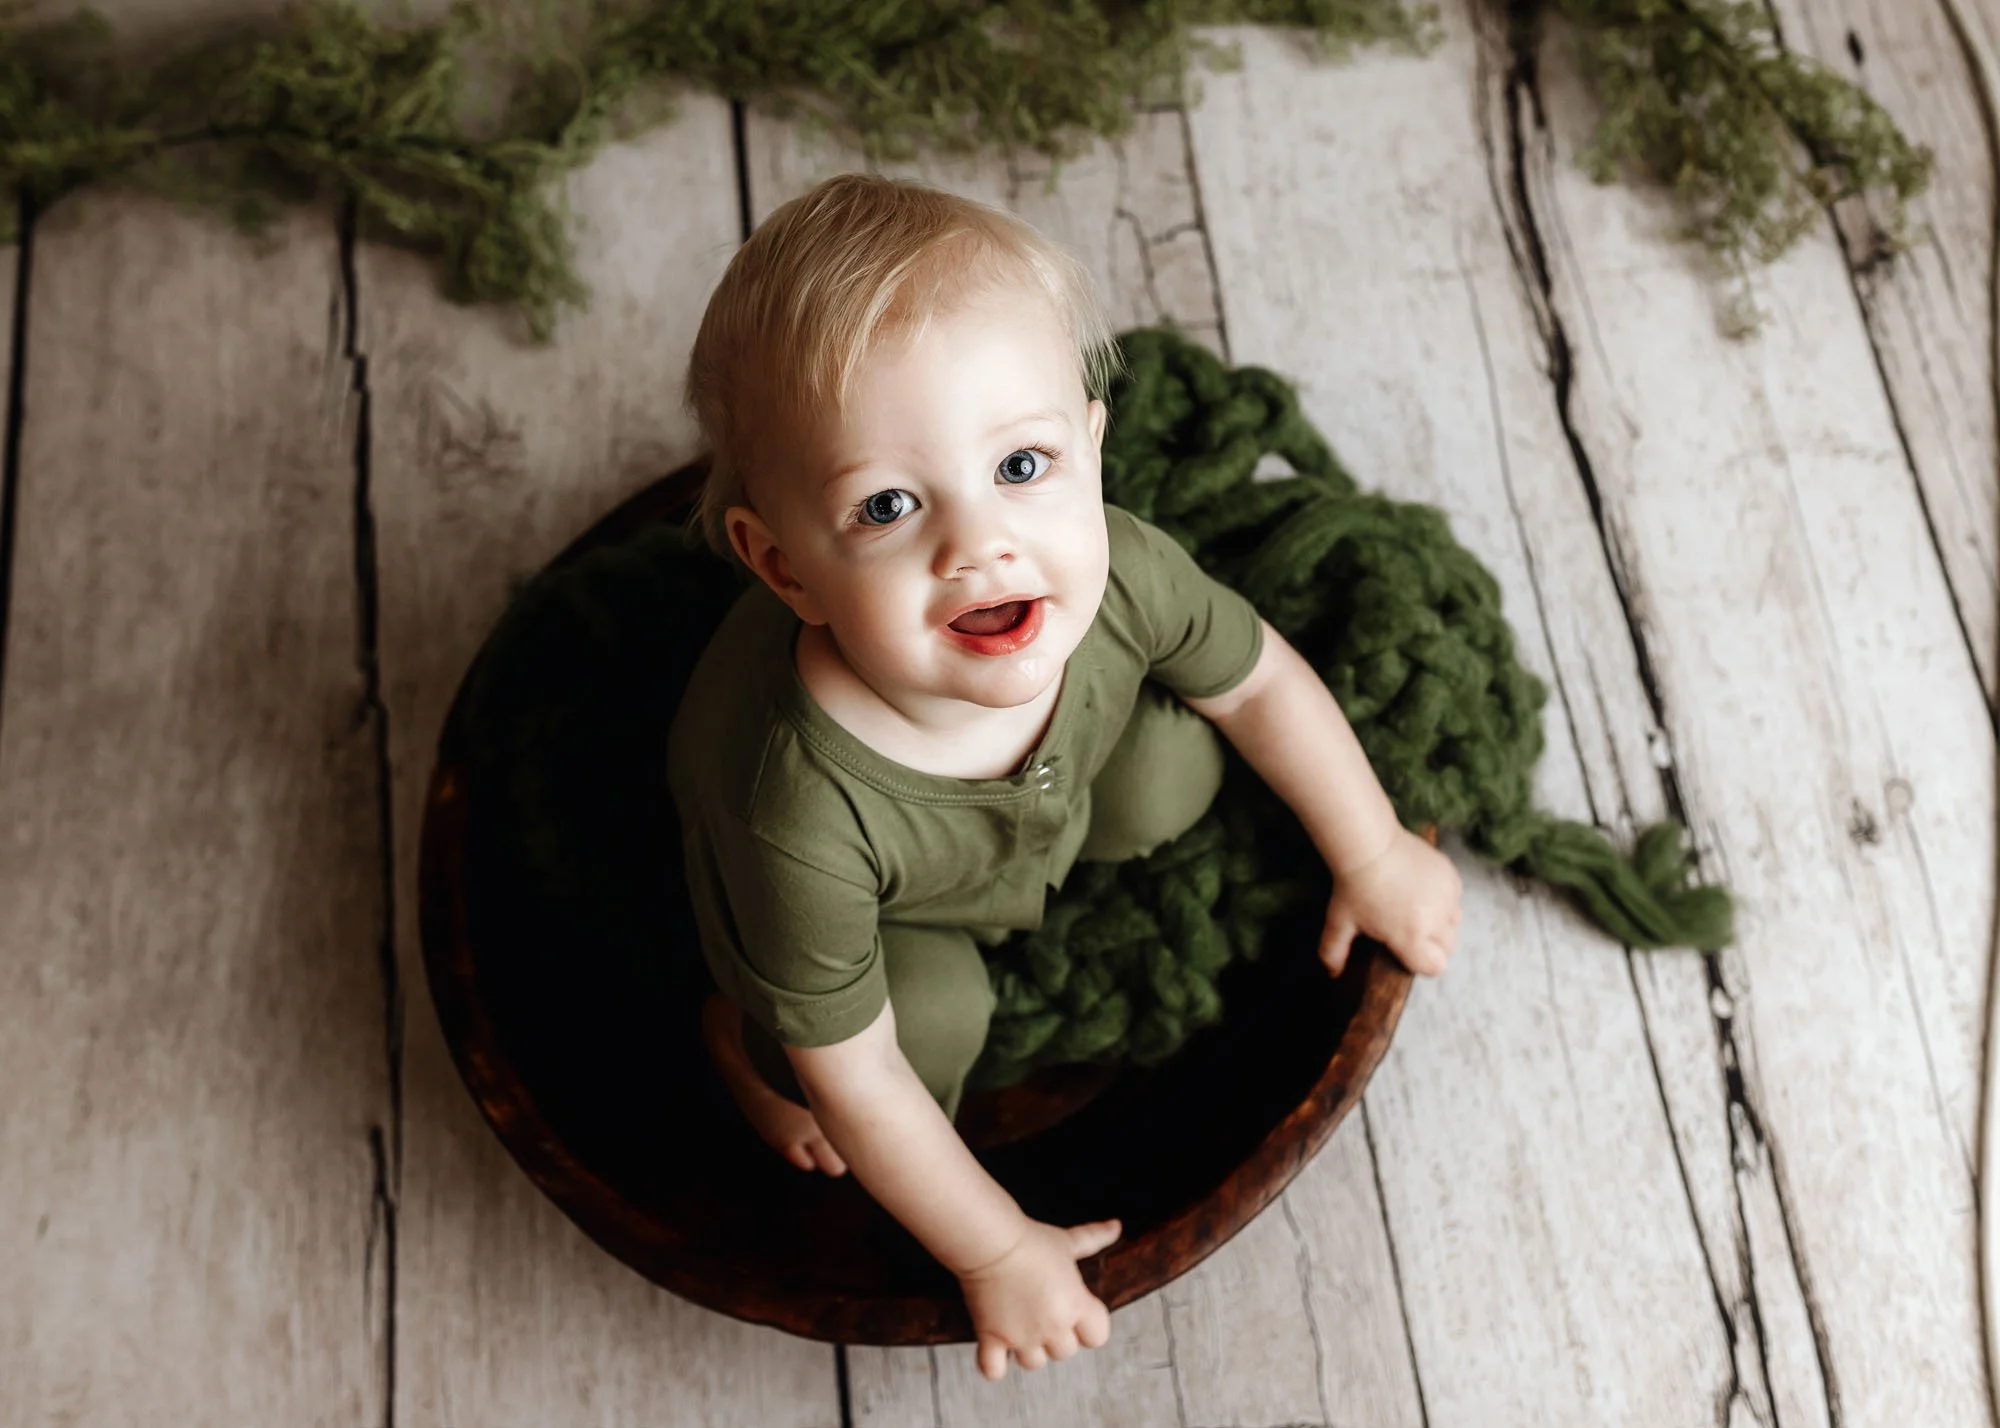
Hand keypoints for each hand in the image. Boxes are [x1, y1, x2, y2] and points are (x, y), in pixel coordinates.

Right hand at [957, 1217, 1120, 1378]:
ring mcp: (1022, 1336)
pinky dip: (994, 1365)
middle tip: (1042, 1313)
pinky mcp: (992, 1338)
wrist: (991, 1241)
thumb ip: (1094, 1238)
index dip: (1088, 1327)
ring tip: (1019, 1326)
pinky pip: (994, 1370)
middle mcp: (1052, 1326)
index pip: (1098, 1337)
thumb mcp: (1067, 1241)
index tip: (1075, 1313)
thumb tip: (1116, 1226)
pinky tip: (996, 1349)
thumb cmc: (1030, 1240)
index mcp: (1076, 1305)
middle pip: (1065, 1352)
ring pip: (1034, 1363)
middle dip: (1056, 1337)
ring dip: (1028, 1349)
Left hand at [1321, 829, 1461, 977]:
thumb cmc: (1354, 886)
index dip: (1421, 962)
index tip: (1408, 951)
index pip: (1434, 967)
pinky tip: (1422, 891)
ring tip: (1416, 910)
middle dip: (1432, 944)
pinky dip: (1444, 899)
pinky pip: (1455, 899)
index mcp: (1411, 938)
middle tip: (1409, 929)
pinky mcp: (1452, 878)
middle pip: (1447, 947)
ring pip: (1454, 923)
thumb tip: (1332, 973)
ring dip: (1440, 922)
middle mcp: (1435, 921)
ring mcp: (1447, 898)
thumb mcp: (1340, 921)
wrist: (1370, 844)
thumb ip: (1334, 951)